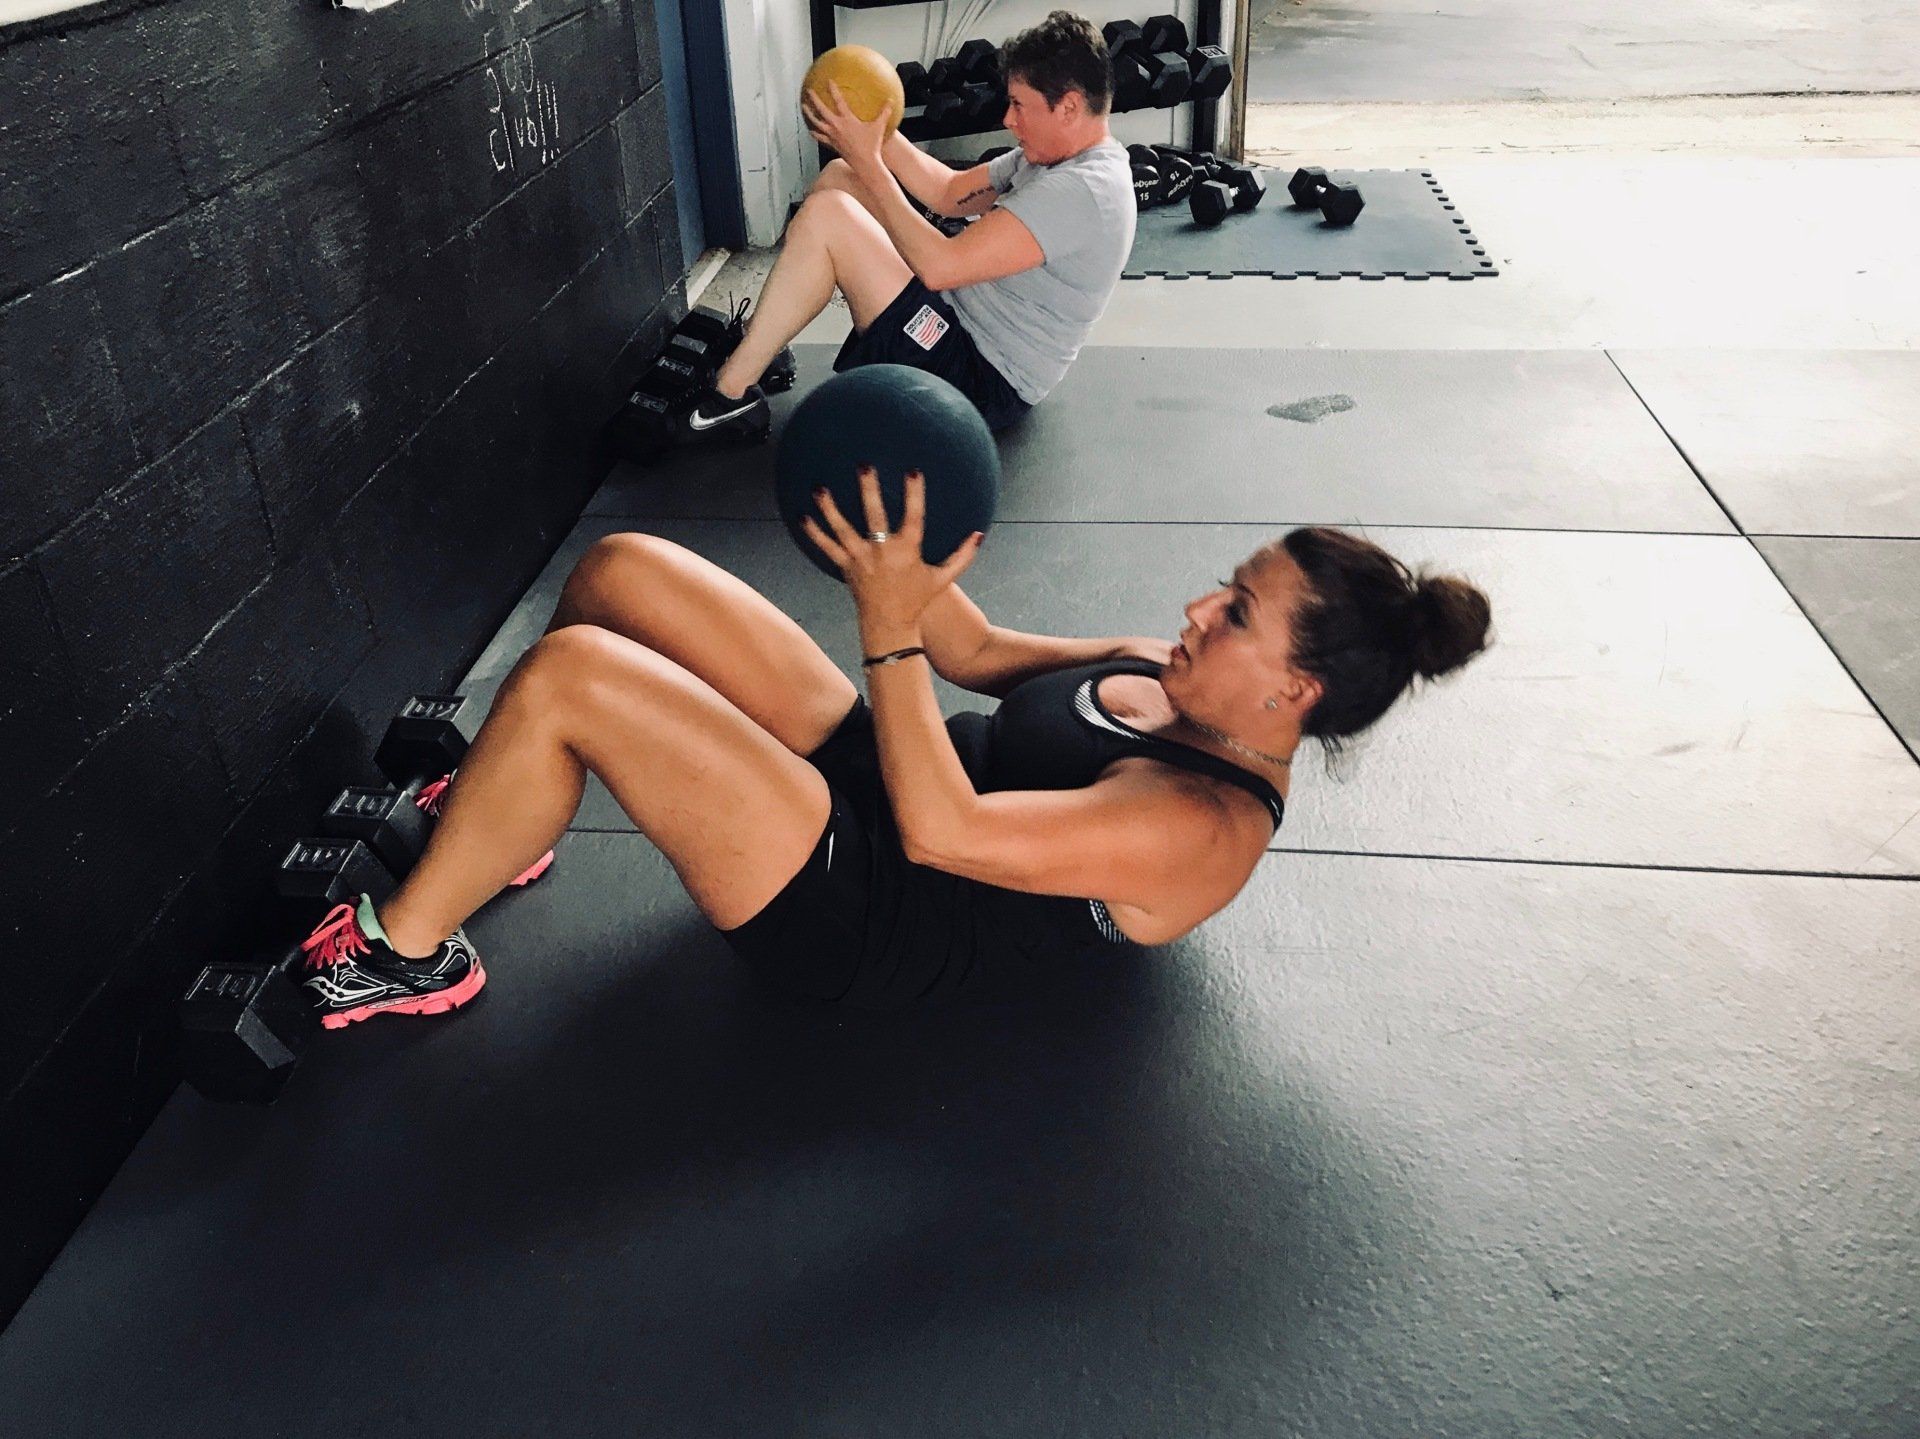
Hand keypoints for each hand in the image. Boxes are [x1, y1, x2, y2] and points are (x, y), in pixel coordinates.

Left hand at [802, 81, 887, 172]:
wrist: (865, 163)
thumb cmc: (872, 145)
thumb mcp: (879, 127)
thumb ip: (885, 112)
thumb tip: (891, 100)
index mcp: (847, 120)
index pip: (838, 101)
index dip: (833, 90)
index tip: (829, 81)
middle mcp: (837, 127)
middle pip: (822, 111)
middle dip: (814, 99)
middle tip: (809, 91)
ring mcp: (833, 136)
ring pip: (817, 124)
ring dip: (809, 114)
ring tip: (804, 107)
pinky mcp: (832, 145)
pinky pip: (820, 137)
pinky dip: (815, 133)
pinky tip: (811, 130)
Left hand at [802, 468, 983, 642]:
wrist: (889, 624)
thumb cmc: (917, 599)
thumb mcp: (943, 579)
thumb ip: (962, 556)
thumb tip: (979, 534)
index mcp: (907, 551)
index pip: (913, 516)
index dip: (914, 493)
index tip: (913, 471)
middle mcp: (882, 552)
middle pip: (874, 515)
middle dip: (868, 490)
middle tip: (864, 466)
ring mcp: (861, 559)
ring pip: (843, 529)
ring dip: (830, 508)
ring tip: (820, 488)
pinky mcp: (846, 567)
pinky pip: (827, 548)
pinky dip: (814, 533)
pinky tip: (802, 517)